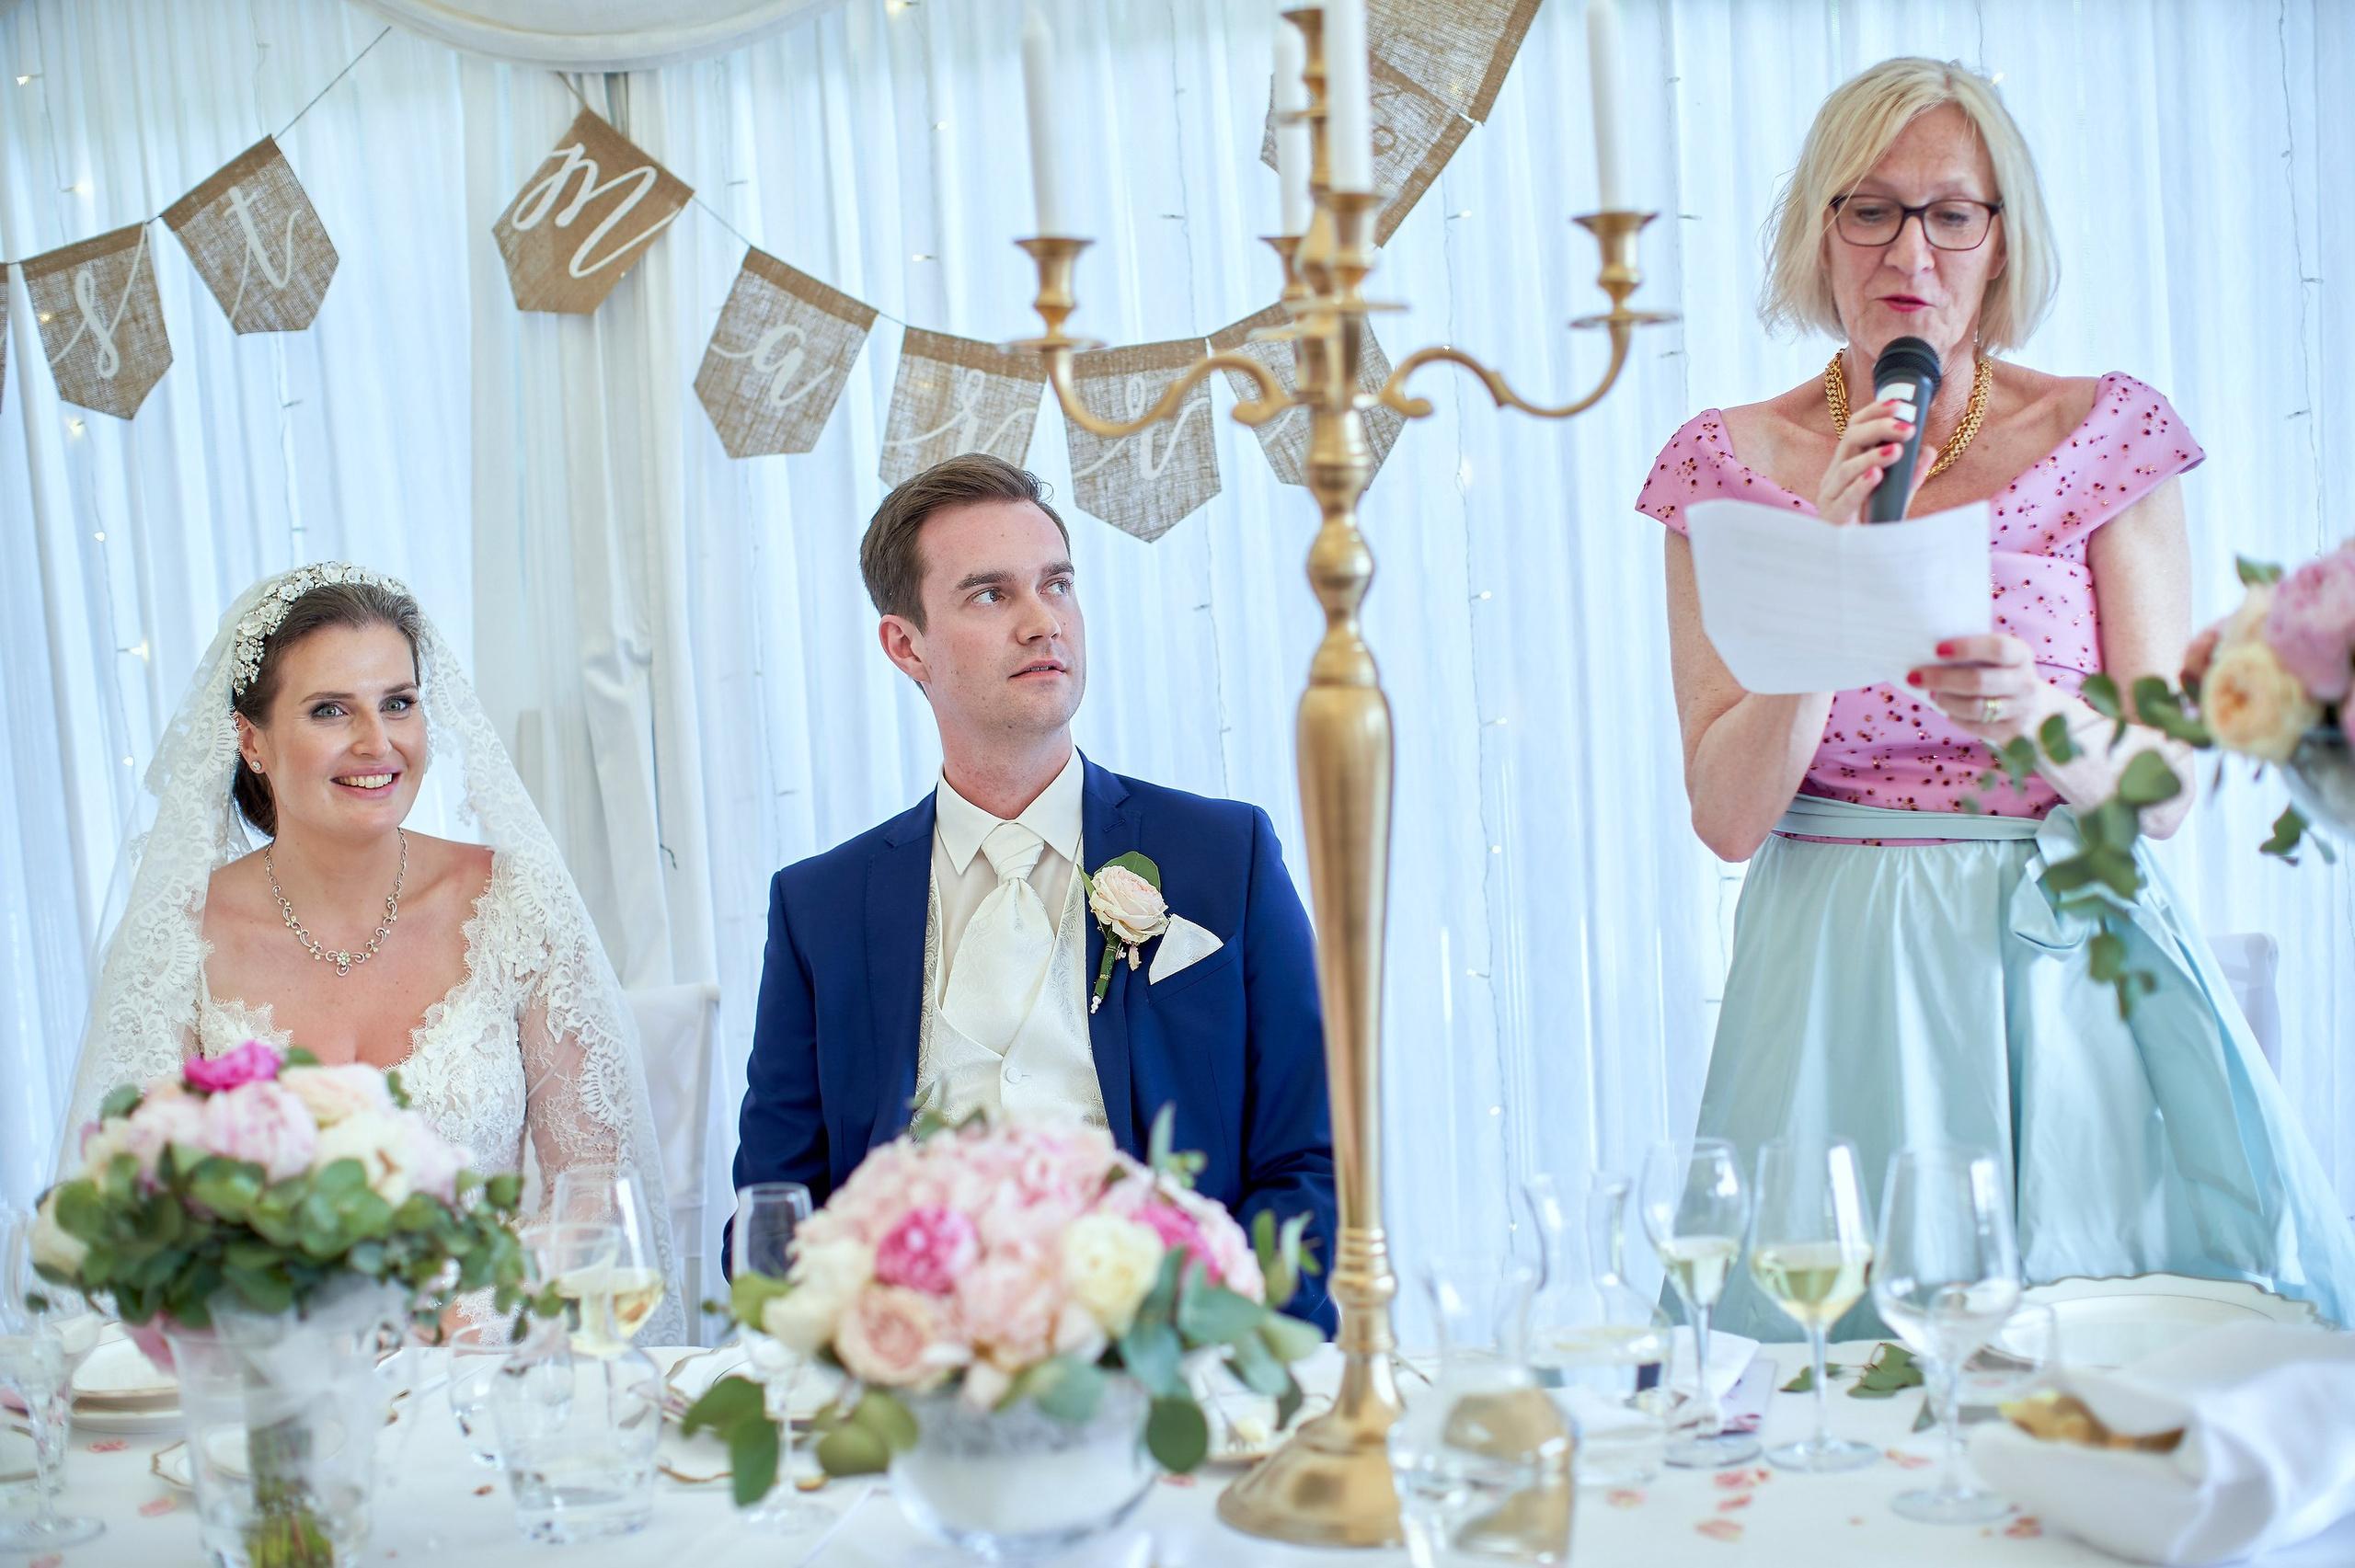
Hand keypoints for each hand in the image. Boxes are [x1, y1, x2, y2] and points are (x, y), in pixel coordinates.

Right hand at [1818, 397, 1932, 524]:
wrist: (1855, 565)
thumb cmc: (1872, 527)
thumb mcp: (1895, 497)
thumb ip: (1909, 476)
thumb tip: (1929, 449)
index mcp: (1847, 466)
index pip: (1855, 429)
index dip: (1874, 413)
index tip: (1900, 404)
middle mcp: (1835, 476)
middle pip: (1850, 440)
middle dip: (1878, 429)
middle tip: (1907, 426)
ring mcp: (1830, 497)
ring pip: (1846, 468)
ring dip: (1873, 456)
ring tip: (1898, 450)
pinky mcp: (1831, 518)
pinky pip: (1844, 498)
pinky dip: (1861, 485)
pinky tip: (1877, 476)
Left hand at [1906, 634, 2056, 742]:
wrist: (2040, 710)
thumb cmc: (2003, 675)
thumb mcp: (1999, 659)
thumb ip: (1974, 653)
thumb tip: (1927, 652)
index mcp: (2021, 655)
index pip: (1998, 648)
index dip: (1966, 648)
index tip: (1937, 650)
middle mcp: (2025, 682)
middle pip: (1978, 681)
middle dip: (1941, 679)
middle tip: (1914, 676)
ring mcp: (2021, 710)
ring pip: (1974, 708)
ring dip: (1946, 700)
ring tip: (1934, 693)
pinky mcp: (2013, 733)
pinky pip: (1975, 727)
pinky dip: (1955, 717)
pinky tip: (1948, 709)